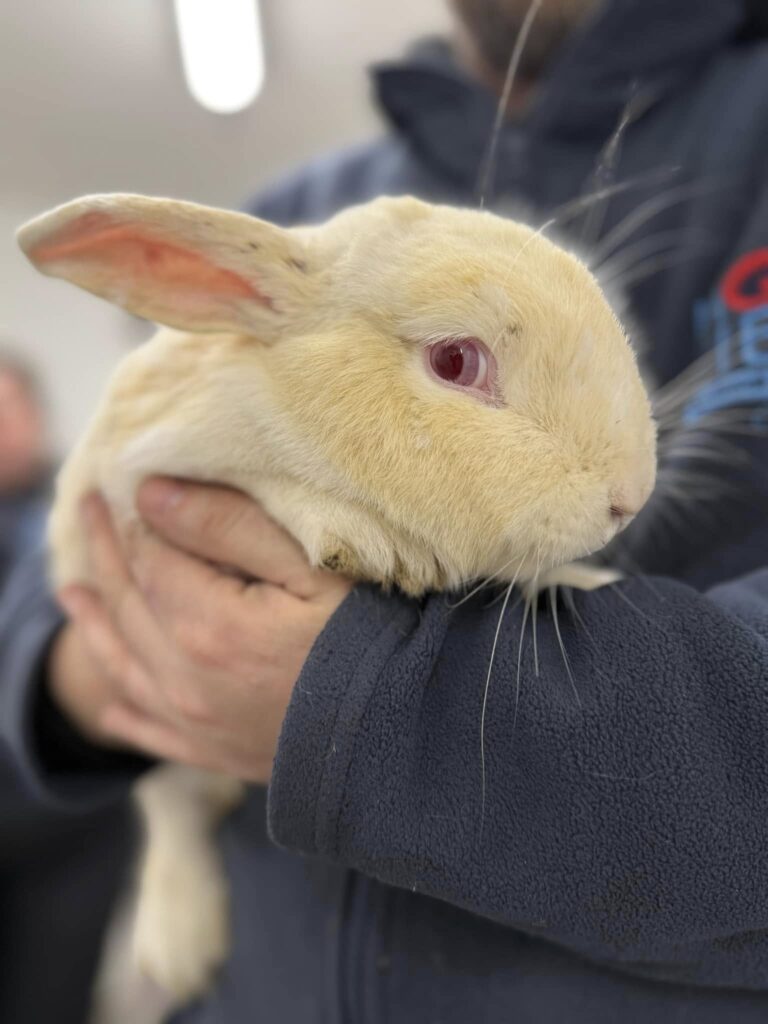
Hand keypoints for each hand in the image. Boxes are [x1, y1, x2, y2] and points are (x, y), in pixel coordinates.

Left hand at [49, 480, 352, 781]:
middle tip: (89, 512)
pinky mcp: (216, 753)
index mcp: (209, 625)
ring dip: (95, 623)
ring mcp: (197, 723)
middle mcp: (186, 679)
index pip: (149, 558)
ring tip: (73, 594)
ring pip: (124, 664)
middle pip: (130, 604)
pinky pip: (148, 729)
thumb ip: (229, 526)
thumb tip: (152, 495)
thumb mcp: (313, 567)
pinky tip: (109, 699)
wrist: (408, 734)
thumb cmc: (374, 638)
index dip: (131, 520)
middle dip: (105, 553)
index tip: (120, 487)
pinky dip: (121, 707)